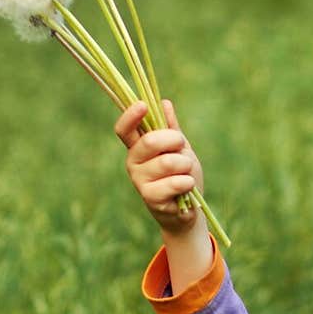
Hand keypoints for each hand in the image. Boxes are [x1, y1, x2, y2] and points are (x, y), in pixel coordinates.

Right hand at [115, 98, 205, 236]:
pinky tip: (188, 186)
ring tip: (187, 172)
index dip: (130, 116)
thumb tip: (164, 103)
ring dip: (185, 164)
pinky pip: (174, 182)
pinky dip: (187, 182)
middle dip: (174, 140)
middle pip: (149, 142)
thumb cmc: (182, 175)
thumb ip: (171, 128)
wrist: (188, 209)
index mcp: (137, 147)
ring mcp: (140, 181)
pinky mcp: (151, 198)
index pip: (124, 129)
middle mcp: (133, 162)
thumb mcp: (180, 148)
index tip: (143, 105)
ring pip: (167, 162)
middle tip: (183, 147)